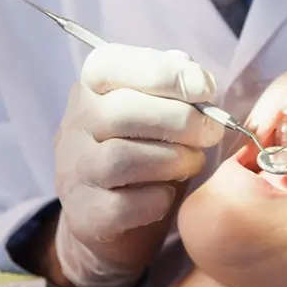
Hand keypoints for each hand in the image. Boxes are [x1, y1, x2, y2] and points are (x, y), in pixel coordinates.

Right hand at [53, 44, 223, 286]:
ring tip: (193, 162)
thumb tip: (197, 79)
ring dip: (173, 160)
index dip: (163, 72)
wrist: (115, 222)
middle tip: (212, 132)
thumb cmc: (148, 153)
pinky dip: (157, 200)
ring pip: (120, 159)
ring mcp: (74, 172)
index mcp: (92, 90)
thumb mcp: (161, 111)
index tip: (204, 89)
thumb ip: (177, 88)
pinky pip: (122, 206)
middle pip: (121, 112)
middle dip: (180, 120)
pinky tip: (168, 195)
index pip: (110, 64)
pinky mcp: (84, 215)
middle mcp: (75, 127)